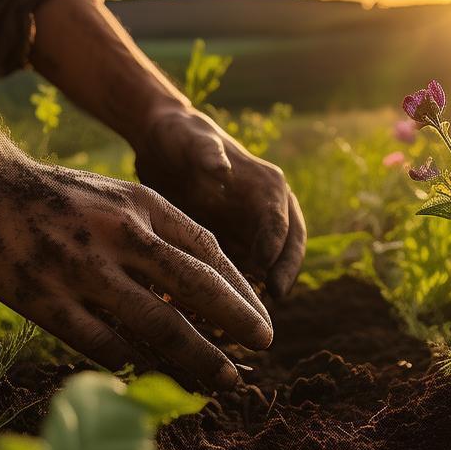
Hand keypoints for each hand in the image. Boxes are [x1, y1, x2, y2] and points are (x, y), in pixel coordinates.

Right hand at [0, 154, 272, 389]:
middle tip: (266, 348)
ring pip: (157, 323)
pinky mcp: (44, 299)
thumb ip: (157, 234)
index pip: (208, 252)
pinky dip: (132, 362)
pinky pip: (101, 343)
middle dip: (237, 322)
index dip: (240, 289)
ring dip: (199, 355)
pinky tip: (151, 377)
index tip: (260, 316)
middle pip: (195, 289)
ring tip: (226, 377)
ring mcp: (82, 269)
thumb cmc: (59, 195)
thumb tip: (200, 286)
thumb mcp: (118, 196)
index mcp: (141, 205)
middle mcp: (120, 235)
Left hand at [133, 106, 305, 295]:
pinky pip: (241, 271)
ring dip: (260, 288)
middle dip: (282, 274)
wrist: (163, 144)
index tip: (266, 273)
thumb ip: (207, 152)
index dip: (276, 249)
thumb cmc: (180, 136)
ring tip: (245, 313)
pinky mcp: (232, 244)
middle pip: (287, 249)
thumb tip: (222, 169)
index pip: (280, 222)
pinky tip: (216, 308)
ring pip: (268, 266)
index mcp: (267, 186)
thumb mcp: (191, 139)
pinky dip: (234, 289)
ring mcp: (251, 231)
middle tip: (273, 299)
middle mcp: (268, 211)